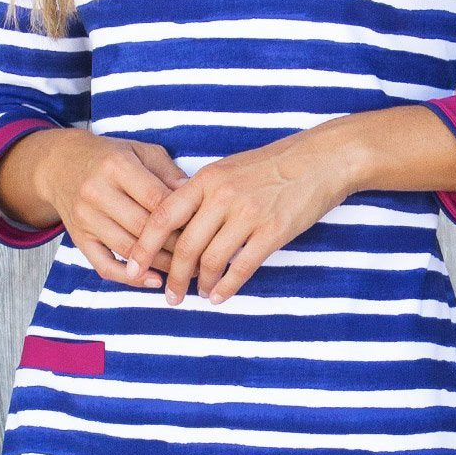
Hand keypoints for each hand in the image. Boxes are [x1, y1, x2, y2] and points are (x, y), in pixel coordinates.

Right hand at [4, 129, 190, 288]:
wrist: (60, 165)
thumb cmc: (110, 157)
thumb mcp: (140, 151)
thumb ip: (168, 172)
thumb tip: (196, 197)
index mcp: (117, 166)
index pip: (157, 199)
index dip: (184, 216)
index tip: (206, 227)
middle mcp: (97, 192)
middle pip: (144, 228)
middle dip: (177, 245)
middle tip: (203, 255)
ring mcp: (85, 218)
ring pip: (129, 250)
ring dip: (160, 264)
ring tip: (187, 270)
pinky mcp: (78, 238)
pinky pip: (104, 265)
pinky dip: (129, 278)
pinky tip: (153, 280)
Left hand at [120, 128, 353, 305]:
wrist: (322, 158)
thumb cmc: (275, 164)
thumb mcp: (230, 169)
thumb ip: (203, 194)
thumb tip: (177, 225)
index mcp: (207, 179)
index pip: (163, 216)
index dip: (144, 245)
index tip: (132, 267)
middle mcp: (222, 196)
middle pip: (184, 246)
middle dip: (173, 277)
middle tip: (169, 295)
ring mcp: (248, 214)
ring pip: (211, 260)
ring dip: (200, 285)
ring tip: (197, 295)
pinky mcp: (272, 231)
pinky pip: (242, 268)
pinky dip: (226, 287)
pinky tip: (219, 296)